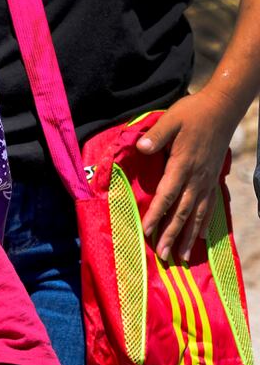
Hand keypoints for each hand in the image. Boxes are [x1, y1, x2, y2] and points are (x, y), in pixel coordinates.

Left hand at [136, 87, 241, 260]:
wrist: (223, 107)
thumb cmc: (193, 112)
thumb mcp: (171, 119)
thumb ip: (156, 135)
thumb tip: (140, 147)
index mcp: (182, 164)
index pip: (167, 195)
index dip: (156, 215)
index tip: (146, 232)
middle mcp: (196, 177)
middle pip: (182, 211)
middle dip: (171, 235)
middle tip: (163, 255)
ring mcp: (207, 179)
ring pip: (197, 214)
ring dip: (188, 236)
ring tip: (182, 257)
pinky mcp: (212, 178)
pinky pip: (209, 205)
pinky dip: (204, 223)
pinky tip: (201, 237)